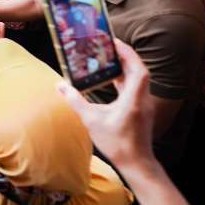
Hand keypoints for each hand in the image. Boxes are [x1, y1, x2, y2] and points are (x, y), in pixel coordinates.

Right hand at [57, 40, 154, 167]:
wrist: (136, 163)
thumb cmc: (116, 143)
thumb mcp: (91, 120)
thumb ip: (75, 101)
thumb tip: (60, 85)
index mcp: (133, 99)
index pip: (137, 69)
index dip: (127, 53)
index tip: (115, 42)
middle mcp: (142, 99)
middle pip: (139, 70)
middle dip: (125, 56)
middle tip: (110, 46)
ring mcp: (144, 104)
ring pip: (139, 78)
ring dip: (126, 67)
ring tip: (109, 59)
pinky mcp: (142, 110)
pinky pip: (136, 87)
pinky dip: (125, 78)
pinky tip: (112, 79)